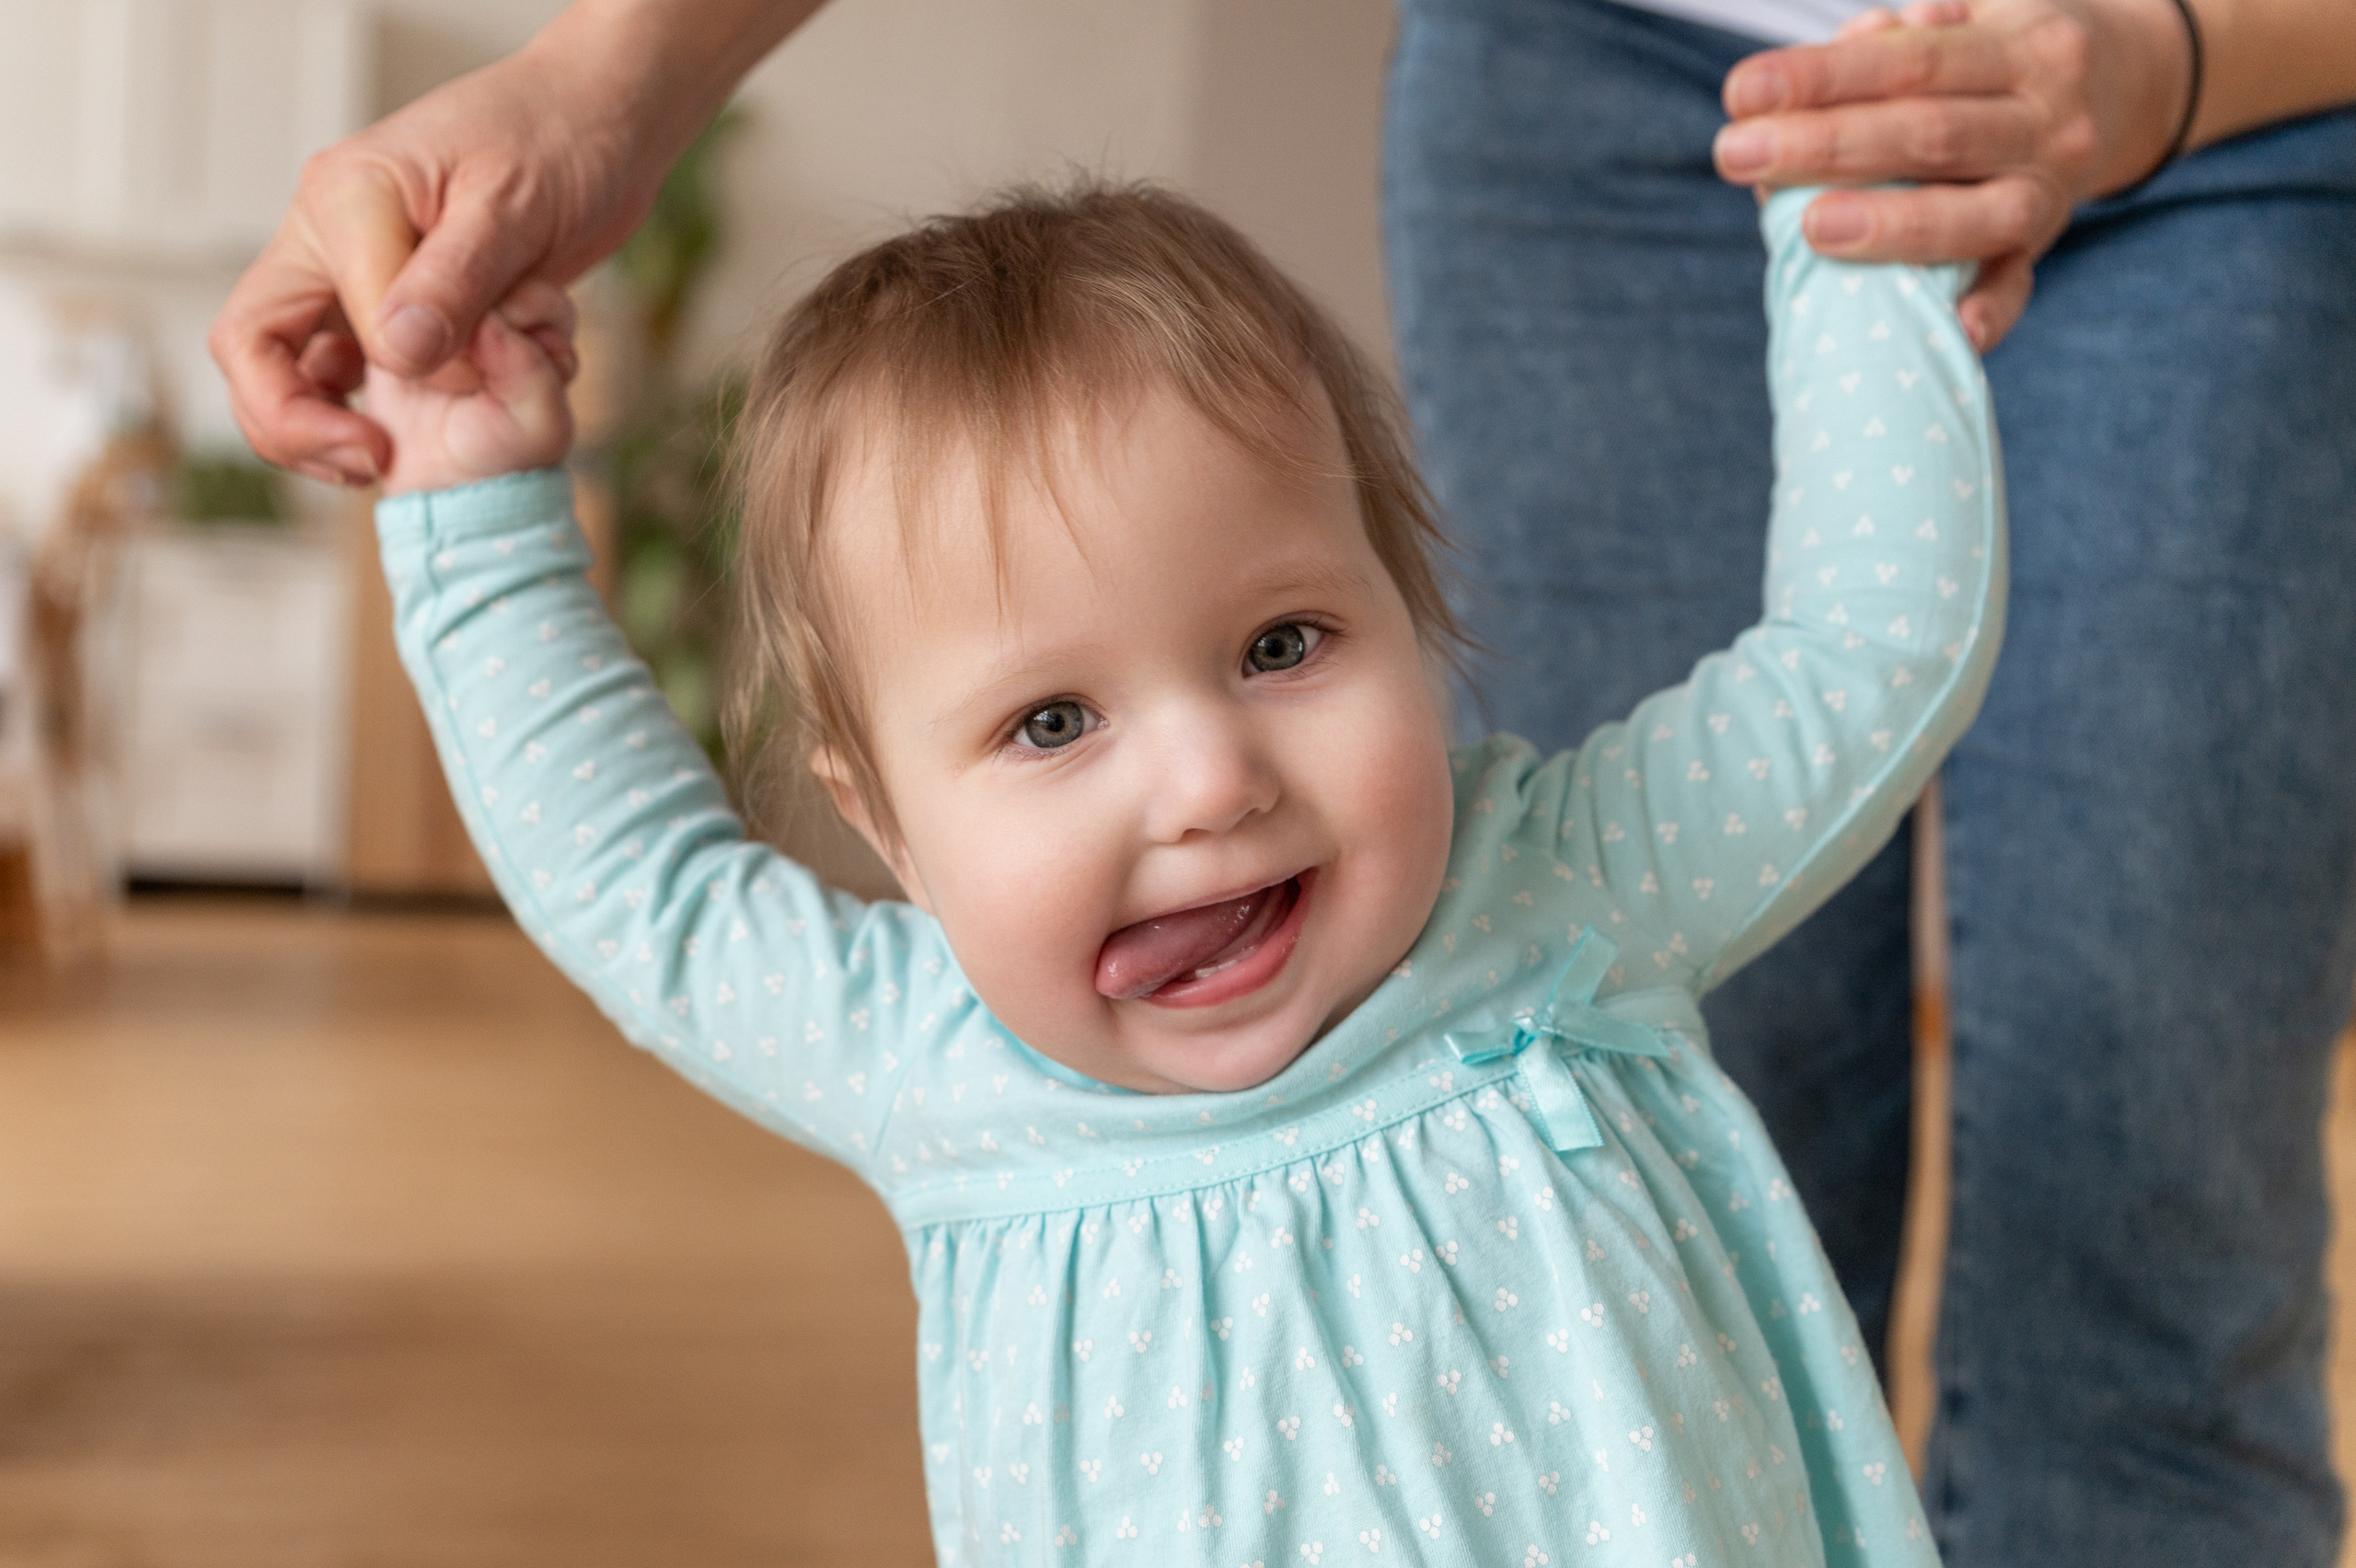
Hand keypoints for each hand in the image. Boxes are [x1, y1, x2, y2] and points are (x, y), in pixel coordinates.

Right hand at [208, 38, 663, 487]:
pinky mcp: (399, 305)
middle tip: (373, 464)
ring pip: (302, 372)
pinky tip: (450, 418)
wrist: (597, 125)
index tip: (443, 400)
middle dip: (298, 425)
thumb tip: (399, 358)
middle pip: (256, 352)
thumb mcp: (509, 206)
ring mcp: (358, 275)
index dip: (377, 381)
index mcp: (340, 201)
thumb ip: (455, 282)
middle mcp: (330, 239)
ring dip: (342, 426)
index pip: (310, 325)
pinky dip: (401, 409)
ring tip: (395, 458)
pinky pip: (365, 375)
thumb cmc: (556, 141)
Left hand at [1712, 0, 2195, 348]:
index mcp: (2019, 49)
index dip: (1823, 76)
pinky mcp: (2044, 251)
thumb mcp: (1969, 28)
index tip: (1740, 92)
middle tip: (1734, 153)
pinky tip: (1949, 326)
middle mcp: (2046, 119)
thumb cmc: (1994, 65)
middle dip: (1826, 145)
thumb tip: (1858, 38)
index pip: (1909, 60)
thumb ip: (1903, 41)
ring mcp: (2052, 192)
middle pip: (1931, 134)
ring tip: (1809, 228)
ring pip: (1978, 213)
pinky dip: (1988, 310)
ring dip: (1891, 224)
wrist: (2125, 92)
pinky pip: (2019, 286)